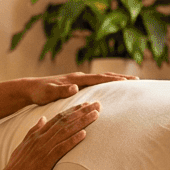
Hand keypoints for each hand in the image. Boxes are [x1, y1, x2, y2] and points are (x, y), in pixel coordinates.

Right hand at [0, 101, 99, 169]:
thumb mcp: (23, 146)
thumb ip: (33, 131)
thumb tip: (43, 119)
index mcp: (37, 135)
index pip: (58, 118)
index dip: (73, 110)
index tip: (86, 104)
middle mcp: (41, 139)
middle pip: (65, 120)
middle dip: (82, 111)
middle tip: (98, 104)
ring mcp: (43, 149)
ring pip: (66, 131)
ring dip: (82, 122)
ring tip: (96, 114)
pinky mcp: (45, 161)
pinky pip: (61, 148)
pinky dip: (73, 140)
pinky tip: (84, 134)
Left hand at [22, 72, 136, 105]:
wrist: (31, 88)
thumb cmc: (39, 92)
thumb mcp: (48, 93)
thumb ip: (61, 91)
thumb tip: (75, 88)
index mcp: (75, 79)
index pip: (98, 78)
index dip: (113, 80)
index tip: (128, 82)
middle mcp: (79, 77)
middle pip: (104, 76)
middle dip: (121, 78)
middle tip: (138, 80)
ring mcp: (79, 80)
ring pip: (101, 79)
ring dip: (116, 80)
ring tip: (131, 83)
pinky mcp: (77, 85)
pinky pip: (96, 84)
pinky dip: (107, 84)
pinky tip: (112, 90)